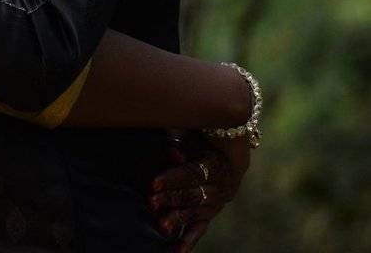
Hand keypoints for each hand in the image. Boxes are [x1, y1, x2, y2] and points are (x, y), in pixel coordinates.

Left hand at [149, 130, 251, 251]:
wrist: (228, 153)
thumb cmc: (201, 139)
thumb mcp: (194, 136)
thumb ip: (182, 143)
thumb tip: (171, 151)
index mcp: (216, 164)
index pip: (193, 173)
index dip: (173, 178)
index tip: (154, 183)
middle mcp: (221, 187)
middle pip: (194, 195)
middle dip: (171, 200)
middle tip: (150, 203)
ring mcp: (217, 203)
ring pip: (197, 213)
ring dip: (178, 219)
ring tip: (161, 226)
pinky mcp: (210, 214)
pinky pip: (201, 228)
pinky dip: (189, 240)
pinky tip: (177, 251)